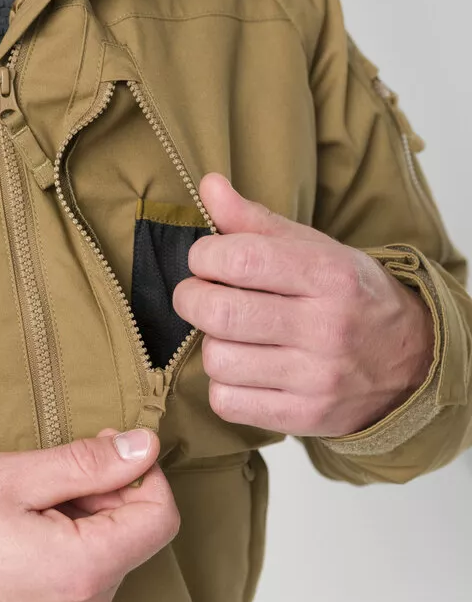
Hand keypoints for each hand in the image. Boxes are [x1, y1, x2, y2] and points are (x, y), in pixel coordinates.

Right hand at [0, 429, 178, 601]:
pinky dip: (76, 535)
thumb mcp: (18, 477)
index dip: (144, 471)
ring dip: (91, 510)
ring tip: (41, 492)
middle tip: (66, 462)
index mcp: (87, 568)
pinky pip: (88, 569)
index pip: (161, 516)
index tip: (111, 446)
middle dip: (113, 487)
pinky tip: (35, 519)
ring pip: (114, 548)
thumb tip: (145, 446)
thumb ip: (89, 463)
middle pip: (138, 531)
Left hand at [173, 174, 433, 437]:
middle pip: (219, 312)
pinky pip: (227, 401)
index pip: (241, 259)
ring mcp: (317, 378)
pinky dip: (223, 384)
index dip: (203, 256)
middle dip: (190, 298)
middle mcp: (326, 327)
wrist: (411, 359)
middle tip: (200, 294)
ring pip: (218, 359)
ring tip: (230, 334)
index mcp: (329, 275)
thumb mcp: (314, 248)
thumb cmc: (348, 295)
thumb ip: (255, 219)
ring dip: (211, 343)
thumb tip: (209, 184)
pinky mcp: (305, 416)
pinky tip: (242, 368)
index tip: (204, 259)